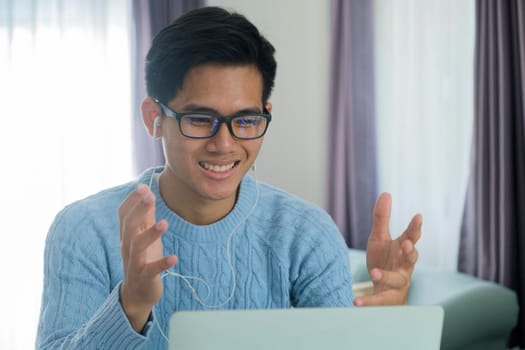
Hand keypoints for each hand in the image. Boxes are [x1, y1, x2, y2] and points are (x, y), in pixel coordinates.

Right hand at [118, 184, 177, 331]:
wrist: (137, 294)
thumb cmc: (143, 259)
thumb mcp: (145, 235)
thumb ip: (146, 215)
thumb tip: (147, 191)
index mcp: (127, 235)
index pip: (123, 214)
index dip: (132, 201)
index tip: (143, 187)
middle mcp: (128, 247)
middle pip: (128, 226)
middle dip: (138, 211)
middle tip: (150, 197)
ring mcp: (135, 263)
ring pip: (137, 246)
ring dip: (150, 234)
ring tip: (165, 224)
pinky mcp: (145, 277)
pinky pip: (152, 270)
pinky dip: (162, 263)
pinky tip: (174, 258)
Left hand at [354, 193, 421, 306]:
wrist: (384, 289)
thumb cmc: (384, 260)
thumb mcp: (379, 238)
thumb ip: (382, 218)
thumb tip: (386, 193)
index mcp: (402, 249)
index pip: (411, 237)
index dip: (415, 228)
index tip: (418, 216)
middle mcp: (405, 266)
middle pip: (410, 258)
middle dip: (409, 251)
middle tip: (405, 244)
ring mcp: (398, 283)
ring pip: (397, 280)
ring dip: (386, 276)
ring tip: (373, 272)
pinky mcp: (388, 298)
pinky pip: (379, 301)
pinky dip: (369, 302)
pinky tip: (356, 301)